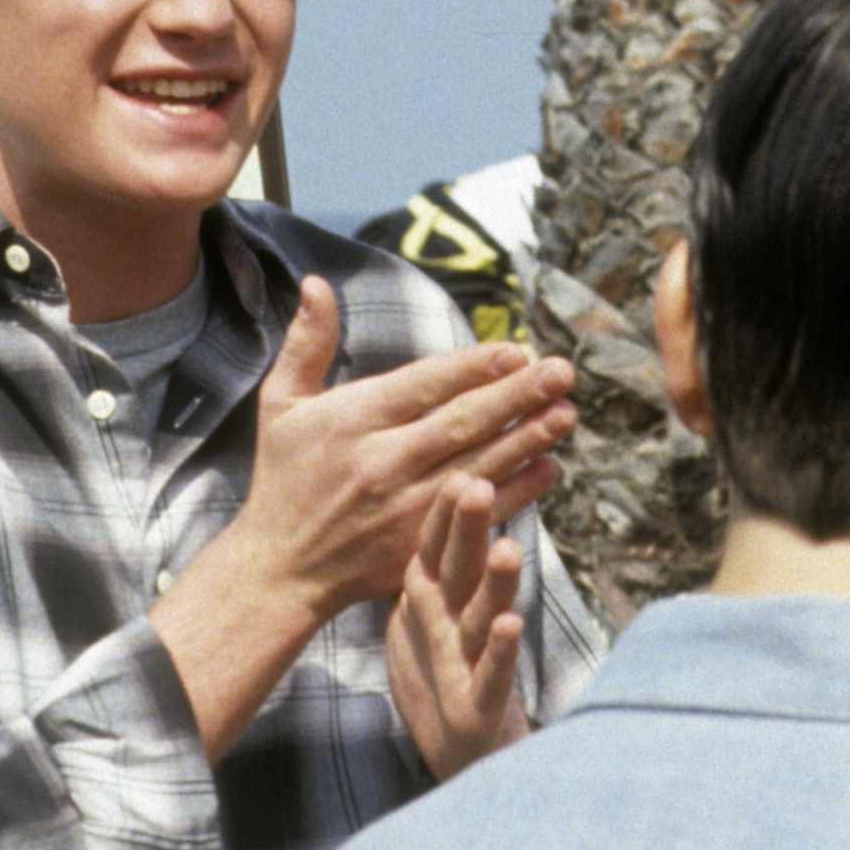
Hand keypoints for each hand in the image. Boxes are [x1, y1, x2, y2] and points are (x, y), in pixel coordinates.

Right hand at [151, 280, 572, 760]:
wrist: (280, 568)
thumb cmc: (284, 479)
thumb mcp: (280, 405)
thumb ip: (306, 343)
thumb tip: (315, 282)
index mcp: (353, 421)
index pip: (424, 386)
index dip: (473, 368)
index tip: (516, 350)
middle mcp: (383, 463)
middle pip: (462, 423)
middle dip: (517, 396)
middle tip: (562, 372)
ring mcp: (405, 508)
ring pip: (478, 466)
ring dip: (528, 440)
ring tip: (568, 413)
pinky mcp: (420, 546)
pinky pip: (478, 513)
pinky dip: (517, 492)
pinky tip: (550, 468)